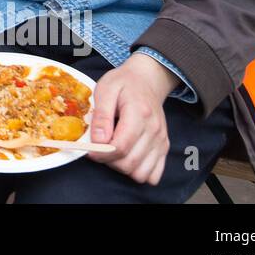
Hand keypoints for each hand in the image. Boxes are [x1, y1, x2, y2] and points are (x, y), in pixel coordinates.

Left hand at [89, 53, 177, 184]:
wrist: (146, 80)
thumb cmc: (123, 83)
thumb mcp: (105, 90)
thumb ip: (101, 116)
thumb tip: (98, 141)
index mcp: (139, 114)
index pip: (120, 147)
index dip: (100, 154)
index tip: (90, 150)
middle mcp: (154, 130)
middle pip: (129, 163)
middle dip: (109, 162)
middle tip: (100, 149)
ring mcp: (161, 140)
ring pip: (141, 173)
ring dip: (123, 168)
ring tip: (114, 152)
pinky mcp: (164, 147)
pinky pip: (154, 174)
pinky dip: (139, 172)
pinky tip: (128, 158)